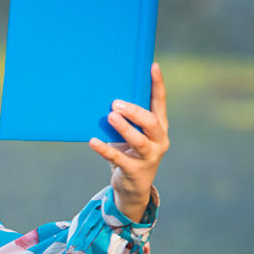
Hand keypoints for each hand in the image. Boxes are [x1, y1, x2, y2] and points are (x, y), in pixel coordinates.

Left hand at [88, 63, 169, 222]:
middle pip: (152, 122)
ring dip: (124, 128)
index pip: (160, 103)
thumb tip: (102, 93)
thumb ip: (125, 118)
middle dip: (135, 111)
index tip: (152, 66)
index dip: (157, 85)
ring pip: (139, 141)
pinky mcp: (134, 170)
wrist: (133, 187)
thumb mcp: (132, 133)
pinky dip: (105, 150)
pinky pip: (118, 159)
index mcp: (159, 127)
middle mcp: (158, 141)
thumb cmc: (130, 152)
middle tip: (116, 103)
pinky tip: (93, 142)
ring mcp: (148, 157)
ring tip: (110, 116)